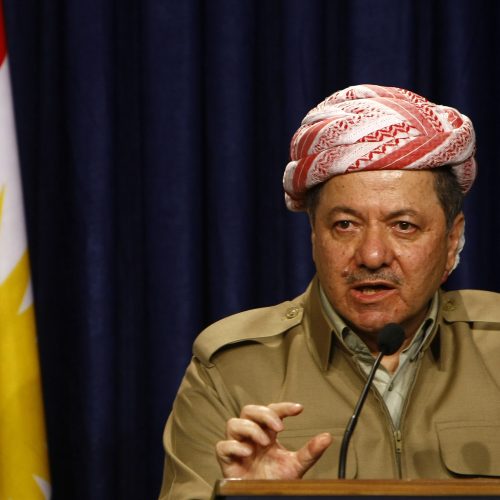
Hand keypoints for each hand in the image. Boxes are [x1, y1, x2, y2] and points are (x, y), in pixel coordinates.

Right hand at [215, 402, 331, 478]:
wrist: (264, 498)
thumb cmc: (275, 480)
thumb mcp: (295, 464)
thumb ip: (310, 451)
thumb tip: (328, 437)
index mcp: (266, 432)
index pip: (271, 410)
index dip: (283, 407)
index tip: (299, 409)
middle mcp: (250, 435)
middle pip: (249, 409)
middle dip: (263, 414)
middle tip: (279, 427)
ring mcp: (237, 445)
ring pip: (233, 423)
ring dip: (250, 429)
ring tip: (264, 442)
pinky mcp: (226, 460)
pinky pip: (223, 446)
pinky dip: (234, 446)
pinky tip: (248, 453)